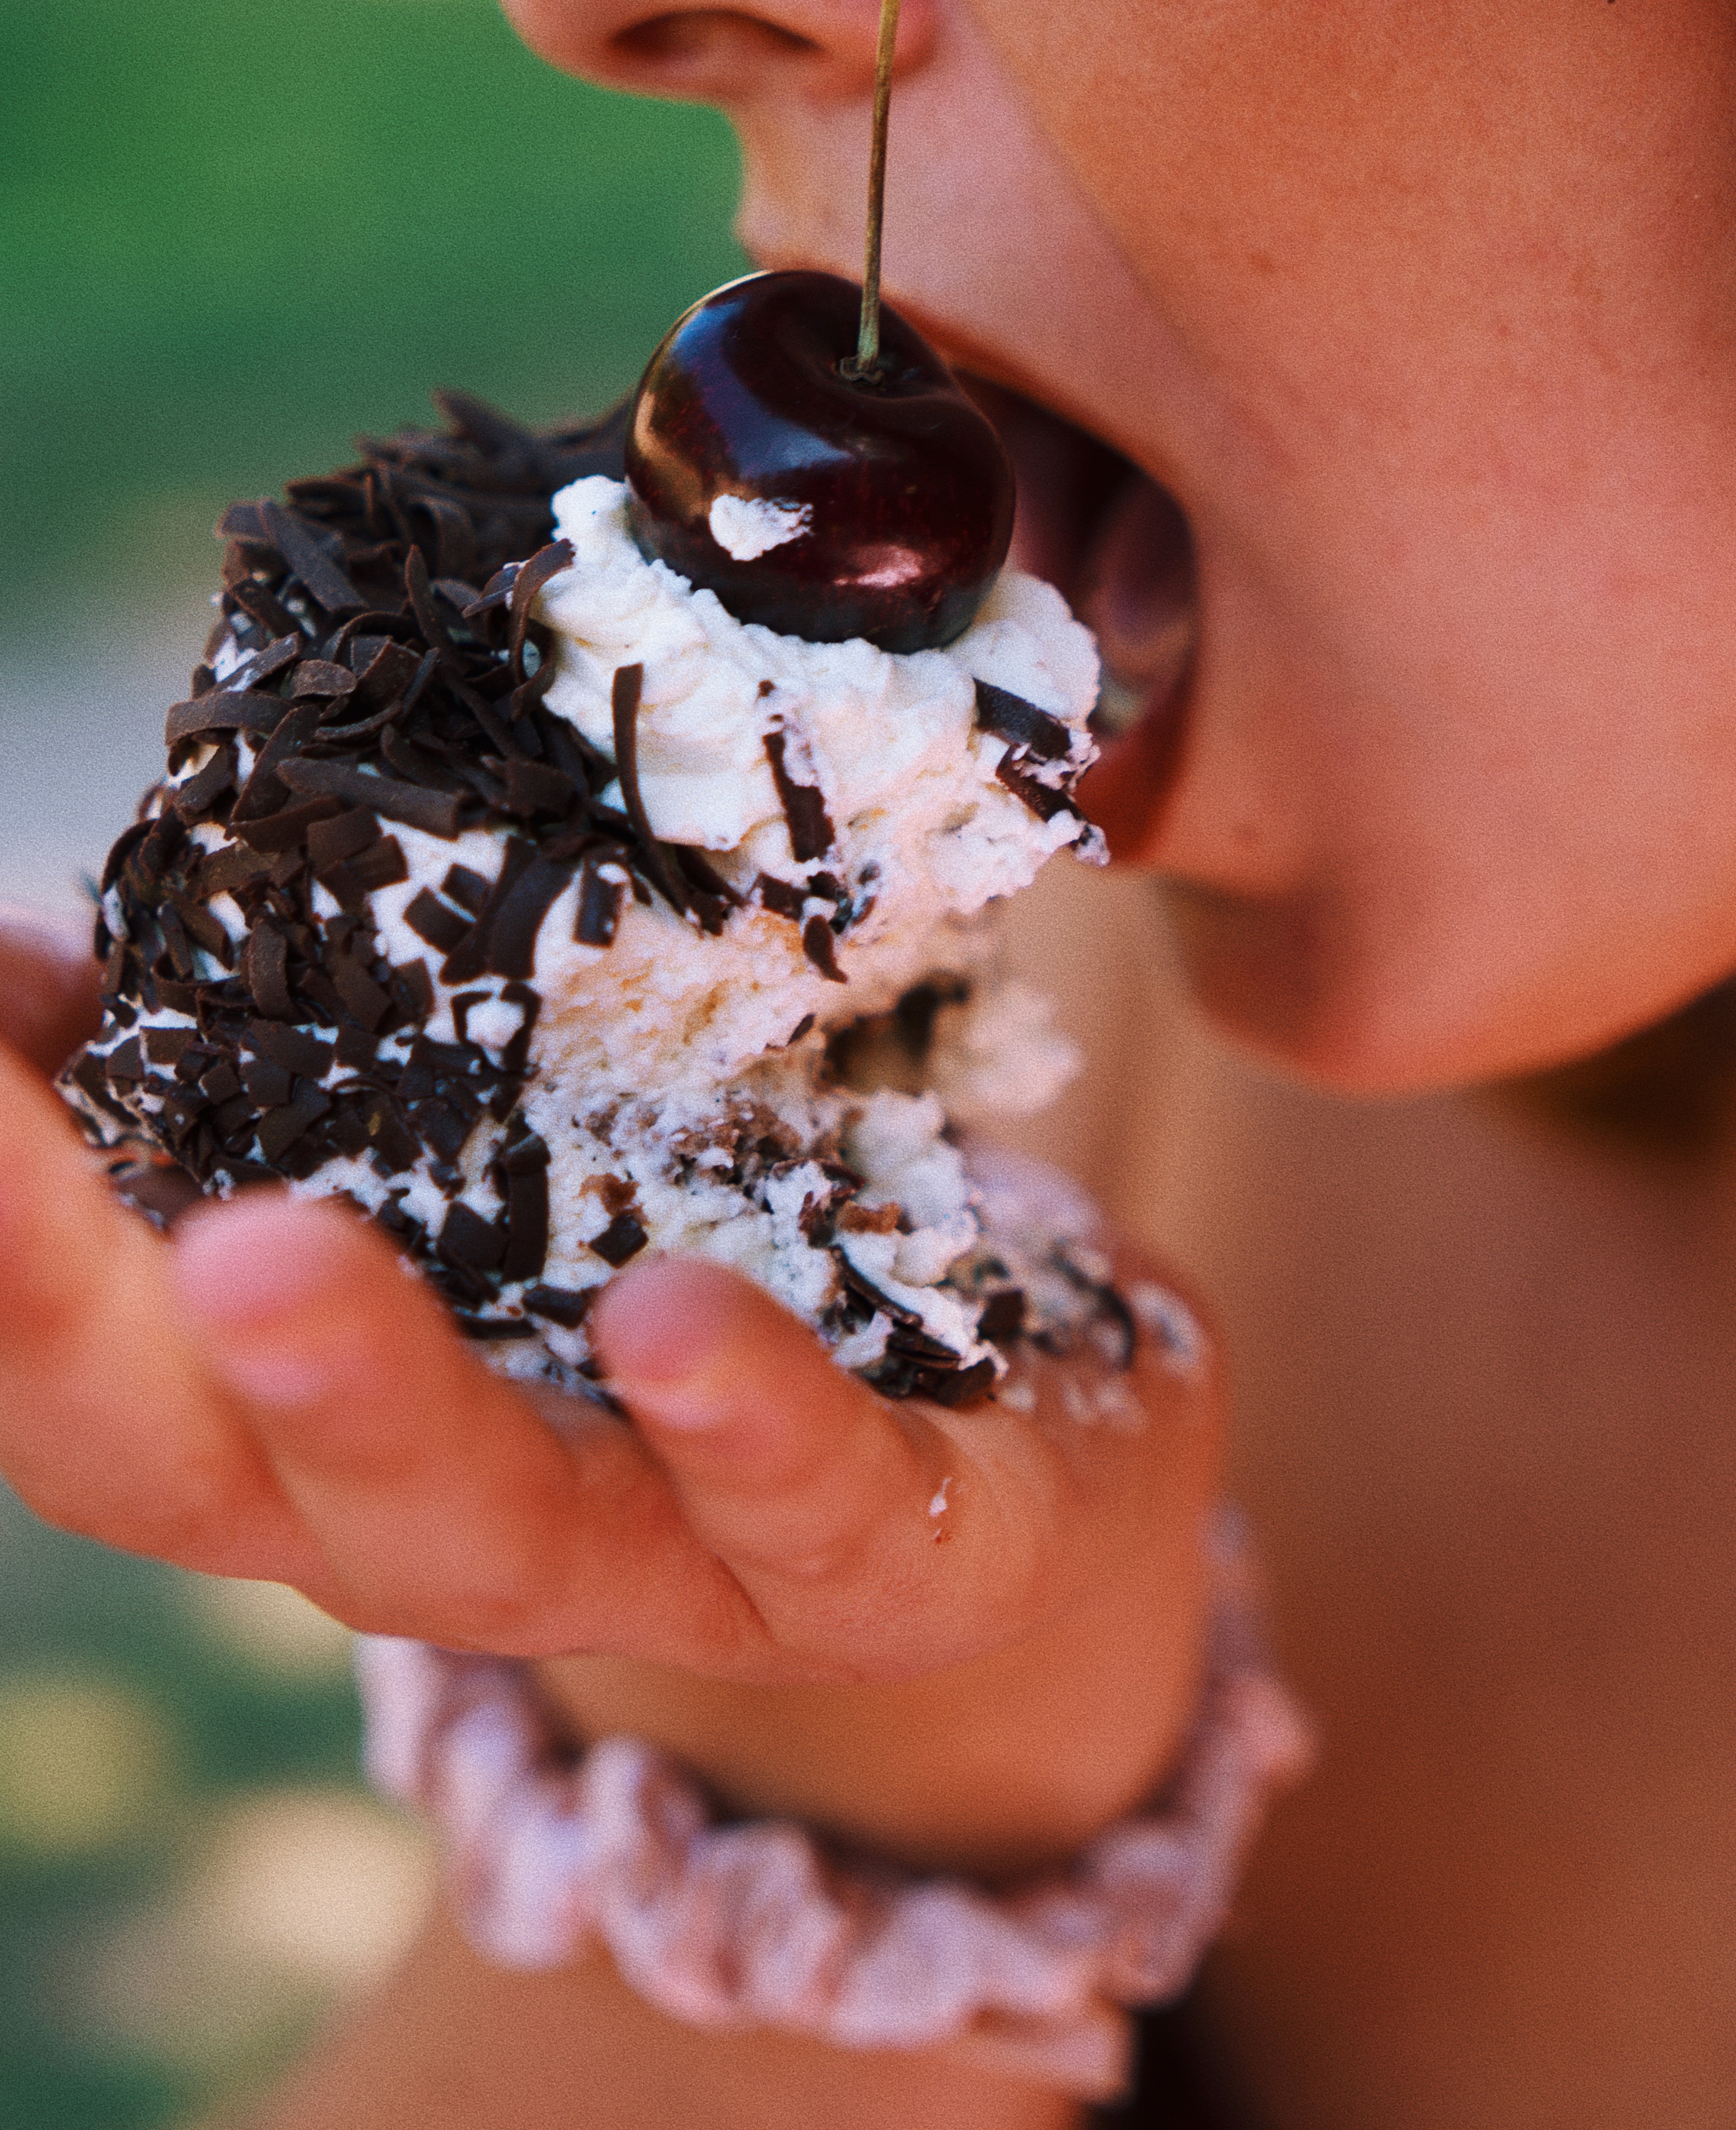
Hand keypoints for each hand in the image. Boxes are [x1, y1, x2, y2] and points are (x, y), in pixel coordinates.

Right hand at [0, 906, 1223, 1868]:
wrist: (1007, 1444)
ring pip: (481, 1531)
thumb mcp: (472, 1167)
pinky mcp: (894, 1556)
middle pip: (213, 1473)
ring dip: (361, 1399)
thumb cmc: (675, 1263)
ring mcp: (667, 1565)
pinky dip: (744, 1420)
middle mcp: (437, 1528)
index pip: (85, 1362)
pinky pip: (817, 1516)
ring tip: (259, 1255)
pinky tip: (669, 1311)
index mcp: (308, 1433)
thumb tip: (24, 948)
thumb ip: (267, 1069)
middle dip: (72, 1320)